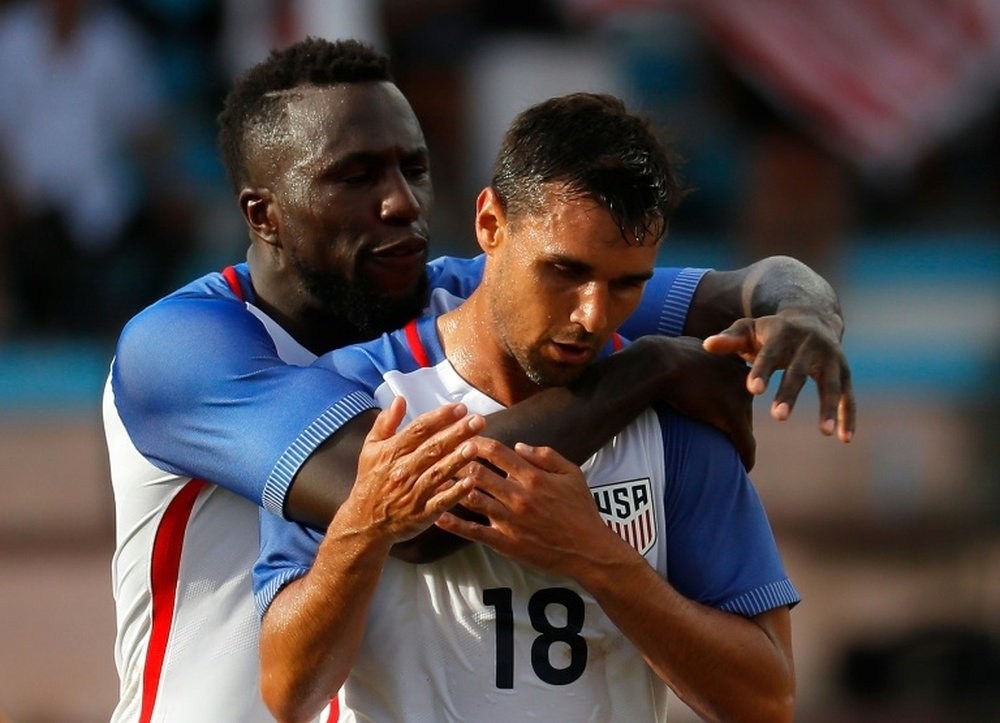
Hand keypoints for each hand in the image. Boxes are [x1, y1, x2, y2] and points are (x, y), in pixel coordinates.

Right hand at [338, 398, 483, 545]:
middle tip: (478, 420)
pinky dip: (455, 493)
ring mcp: (412, 494)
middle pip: (432, 448)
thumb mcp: (371, 448)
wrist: (364, 522)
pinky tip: (471, 482)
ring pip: (438, 473)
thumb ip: (385, 423)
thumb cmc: (371, 480)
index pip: (418, 430)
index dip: (440, 417)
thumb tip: (399, 399)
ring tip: (475, 446)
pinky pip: (440, 502)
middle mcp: (402, 471)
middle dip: (457, 433)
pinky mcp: (421, 514)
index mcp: (391, 452)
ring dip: (457, 460)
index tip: (460, 408)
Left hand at [435, 439, 614, 577]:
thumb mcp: (572, 474)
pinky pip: (474, 532)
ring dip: (451, 488)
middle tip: (441, 457)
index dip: (475, 441)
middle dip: (457, 462)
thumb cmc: (581, 511)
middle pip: (477, 472)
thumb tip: (519, 445)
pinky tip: (438, 516)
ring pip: (472, 499)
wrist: (588, 551)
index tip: (462, 436)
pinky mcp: (505, 543)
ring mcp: (510, 520)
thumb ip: (546, 456)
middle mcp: (518, 496)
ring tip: (434, 480)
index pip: (496, 452)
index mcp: (533, 477)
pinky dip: (454, 524)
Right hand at [652, 336, 755, 469]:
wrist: (659, 362)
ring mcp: (739, 394)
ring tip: (737, 455)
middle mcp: (742, 375)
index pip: (737, 384)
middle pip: (744, 404)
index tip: (718, 412)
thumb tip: (683, 360)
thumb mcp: (682, 351)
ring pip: (745, 424)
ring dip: (741, 440)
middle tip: (730, 439)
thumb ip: (692, 358)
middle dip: (739, 420)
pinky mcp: (733, 415)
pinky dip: (746, 456)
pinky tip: (747, 467)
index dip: (727, 399)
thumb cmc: (662, 357)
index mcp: (731, 358)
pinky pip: (745, 441)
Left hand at [703, 308, 854, 441]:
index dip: (762, 371)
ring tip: (824, 432)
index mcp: (783, 334)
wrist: (812, 316)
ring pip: (831, 384)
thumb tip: (707, 345)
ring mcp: (831, 358)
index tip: (753, 390)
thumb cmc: (771, 330)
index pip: (770, 354)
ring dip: (828, 407)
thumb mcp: (749, 329)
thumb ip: (729, 339)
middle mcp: (810, 344)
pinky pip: (848, 395)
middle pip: (799, 371)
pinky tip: (845, 438)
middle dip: (789, 394)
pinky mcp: (844, 371)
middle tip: (777, 417)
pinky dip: (849, 416)